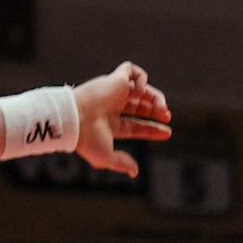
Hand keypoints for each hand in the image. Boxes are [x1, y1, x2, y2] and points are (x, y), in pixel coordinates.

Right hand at [71, 63, 173, 177]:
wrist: (75, 118)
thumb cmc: (87, 139)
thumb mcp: (106, 156)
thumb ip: (121, 163)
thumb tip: (135, 172)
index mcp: (110, 124)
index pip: (135, 125)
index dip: (152, 129)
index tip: (168, 133)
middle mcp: (112, 108)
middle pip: (140, 106)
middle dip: (156, 110)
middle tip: (167, 116)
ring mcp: (113, 93)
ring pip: (140, 89)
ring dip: (156, 97)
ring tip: (161, 108)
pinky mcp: (113, 80)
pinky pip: (130, 70)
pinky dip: (141, 77)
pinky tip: (140, 91)